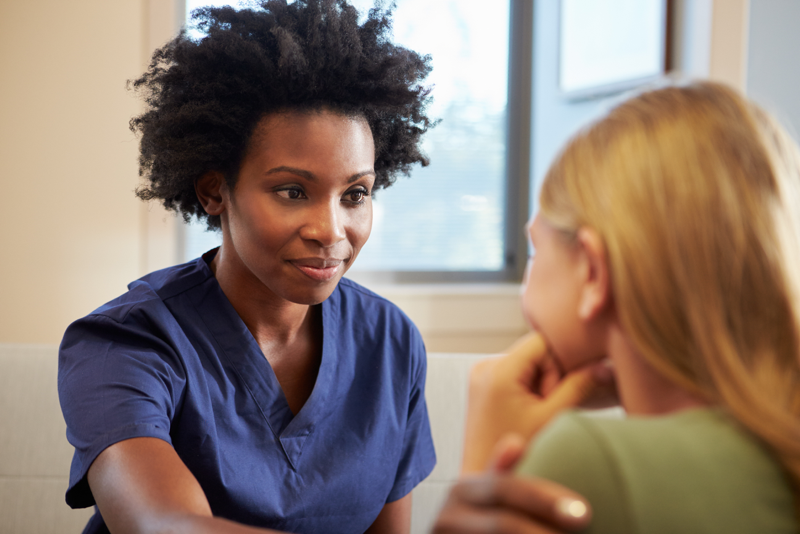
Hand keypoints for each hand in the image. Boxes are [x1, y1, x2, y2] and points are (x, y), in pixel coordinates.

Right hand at [432, 436, 590, 533]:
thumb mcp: (481, 496)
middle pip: (503, 523)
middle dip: (544, 532)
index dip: (543, 499)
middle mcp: (448, 517)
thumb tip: (516, 443)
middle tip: (583, 528)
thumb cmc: (472, 522)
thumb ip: (498, 472)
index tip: (584, 511)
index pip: (504, 488)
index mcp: (461, 491)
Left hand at [461, 332, 614, 472]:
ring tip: (536, 412)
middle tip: (546, 407)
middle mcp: (485, 366)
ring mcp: (480, 374)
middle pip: (533, 351)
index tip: (558, 392)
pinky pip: (514, 373)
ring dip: (539, 382)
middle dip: (549, 375)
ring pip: (526, 362)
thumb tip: (604, 366)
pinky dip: (527, 387)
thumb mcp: (552, 417)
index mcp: (498, 370)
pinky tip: (527, 411)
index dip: (559, 362)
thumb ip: (579, 387)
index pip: (542, 340)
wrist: (485, 477)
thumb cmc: (518, 453)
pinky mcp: (481, 384)